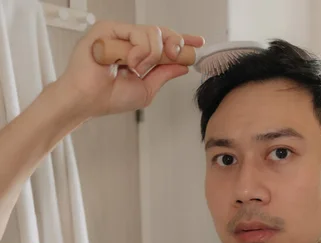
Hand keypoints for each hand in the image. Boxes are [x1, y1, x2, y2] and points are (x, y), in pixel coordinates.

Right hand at [55, 21, 204, 117]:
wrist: (88, 101)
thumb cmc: (109, 97)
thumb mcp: (147, 88)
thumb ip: (164, 74)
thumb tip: (183, 66)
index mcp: (137, 52)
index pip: (163, 41)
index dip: (181, 40)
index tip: (198, 42)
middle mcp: (128, 40)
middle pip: (162, 33)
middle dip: (174, 45)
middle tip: (173, 56)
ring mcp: (118, 33)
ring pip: (153, 33)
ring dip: (152, 54)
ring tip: (136, 69)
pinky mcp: (107, 29)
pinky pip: (137, 33)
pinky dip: (139, 51)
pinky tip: (129, 63)